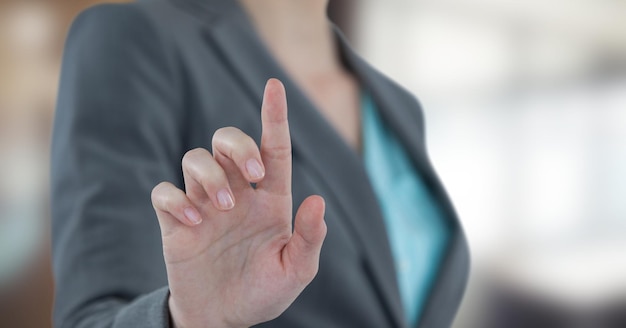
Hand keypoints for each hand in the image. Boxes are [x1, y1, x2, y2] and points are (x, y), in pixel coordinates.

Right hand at [151, 79, 326, 327]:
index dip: (274, 116)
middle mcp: (237, 194)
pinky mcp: (175, 222)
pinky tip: (193, 222)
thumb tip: (317, 200)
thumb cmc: (262, 293)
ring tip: (224, 208)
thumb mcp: (295, 272)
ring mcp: (204, 205)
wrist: (223, 319)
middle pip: (226, 141)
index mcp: (269, 200)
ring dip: (209, 175)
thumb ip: (310, 239)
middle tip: (252, 175)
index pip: (273, 149)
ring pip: (195, 158)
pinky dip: (176, 199)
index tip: (275, 86)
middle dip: (239, 146)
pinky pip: (164, 192)